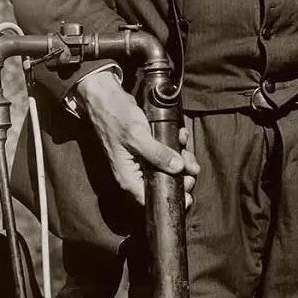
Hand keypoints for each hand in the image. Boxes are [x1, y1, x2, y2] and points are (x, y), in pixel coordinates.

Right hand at [76, 71, 198, 208]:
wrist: (105, 98)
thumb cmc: (115, 117)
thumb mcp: (137, 136)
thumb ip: (157, 154)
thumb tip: (178, 168)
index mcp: (128, 176)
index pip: (150, 199)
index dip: (170, 198)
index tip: (188, 195)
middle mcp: (134, 172)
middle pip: (162, 184)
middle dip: (181, 176)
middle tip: (192, 167)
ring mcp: (140, 161)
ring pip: (166, 168)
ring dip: (181, 158)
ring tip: (185, 145)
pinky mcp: (145, 150)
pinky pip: (164, 154)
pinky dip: (175, 146)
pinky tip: (180, 135)